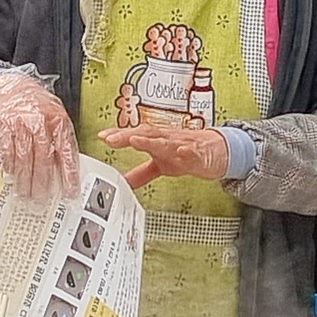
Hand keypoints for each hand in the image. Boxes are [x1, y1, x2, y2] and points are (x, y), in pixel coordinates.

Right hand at [0, 71, 79, 199]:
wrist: (10, 85)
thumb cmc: (35, 104)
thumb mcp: (55, 115)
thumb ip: (60, 139)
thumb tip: (66, 169)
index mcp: (59, 120)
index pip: (67, 152)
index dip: (69, 174)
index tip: (70, 192)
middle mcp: (40, 122)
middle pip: (44, 159)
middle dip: (43, 183)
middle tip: (42, 199)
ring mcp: (20, 124)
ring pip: (24, 159)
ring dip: (25, 181)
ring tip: (26, 195)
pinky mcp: (3, 128)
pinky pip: (7, 153)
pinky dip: (9, 168)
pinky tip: (11, 178)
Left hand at [98, 120, 233, 191]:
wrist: (215, 150)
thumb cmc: (185, 153)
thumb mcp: (160, 165)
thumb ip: (141, 173)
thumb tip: (123, 182)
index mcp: (155, 141)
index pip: (134, 135)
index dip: (118, 135)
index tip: (102, 136)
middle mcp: (166, 139)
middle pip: (145, 134)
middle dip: (127, 135)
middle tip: (111, 139)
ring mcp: (182, 144)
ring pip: (165, 141)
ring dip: (150, 141)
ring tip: (135, 141)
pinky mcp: (198, 152)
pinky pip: (192, 151)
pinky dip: (186, 151)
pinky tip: (180, 152)